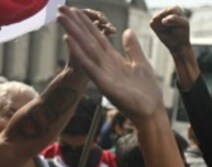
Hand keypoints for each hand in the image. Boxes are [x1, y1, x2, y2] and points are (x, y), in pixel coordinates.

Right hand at [58, 7, 162, 121]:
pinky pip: (89, 66)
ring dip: (73, 33)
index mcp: (113, 60)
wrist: (151, 111)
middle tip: (60, 8)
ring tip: (61, 18)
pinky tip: (69, 40)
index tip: (75, 10)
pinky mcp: (104, 84)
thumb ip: (133, 48)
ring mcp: (103, 74)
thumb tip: (128, 31)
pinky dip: (79, 53)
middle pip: (88, 40)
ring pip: (86, 49)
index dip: (87, 23)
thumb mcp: (140, 63)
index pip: (97, 37)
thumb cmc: (147, 91)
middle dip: (75, 24)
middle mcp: (105, 65)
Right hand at [150, 6, 191, 54]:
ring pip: (156, 18)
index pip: (172, 10)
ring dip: (162, 26)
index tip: (178, 25)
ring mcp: (159, 16)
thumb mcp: (183, 25)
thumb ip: (174, 19)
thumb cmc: (182, 33)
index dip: (174, 19)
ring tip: (168, 30)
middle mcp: (166, 10)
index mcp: (176, 9)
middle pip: (163, 13)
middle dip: (168, 23)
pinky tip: (163, 32)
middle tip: (173, 29)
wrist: (178, 45)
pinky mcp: (153, 23)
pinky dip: (157, 29)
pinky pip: (152, 23)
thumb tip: (162, 21)